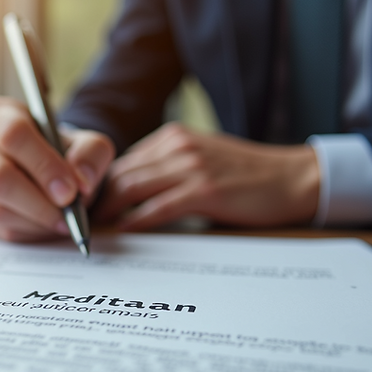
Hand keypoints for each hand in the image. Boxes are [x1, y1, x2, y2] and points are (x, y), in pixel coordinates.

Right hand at [0, 96, 114, 241]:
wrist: (50, 172)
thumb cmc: (64, 152)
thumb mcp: (87, 144)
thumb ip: (91, 154)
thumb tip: (82, 179)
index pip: (13, 134)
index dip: (43, 165)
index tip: (70, 189)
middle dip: (38, 200)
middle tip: (68, 210)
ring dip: (36, 220)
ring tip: (63, 219)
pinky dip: (28, 231)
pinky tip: (46, 223)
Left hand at [94, 123, 319, 229]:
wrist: (293, 178)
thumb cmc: (247, 176)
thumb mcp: (201, 160)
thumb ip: (166, 169)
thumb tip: (128, 194)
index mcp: (173, 137)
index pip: (121, 162)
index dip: (98, 186)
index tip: (83, 206)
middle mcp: (177, 146)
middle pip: (120, 174)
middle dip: (96, 200)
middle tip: (78, 223)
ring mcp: (191, 166)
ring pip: (132, 188)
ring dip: (108, 212)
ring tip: (93, 232)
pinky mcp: (204, 190)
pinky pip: (157, 208)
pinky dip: (135, 221)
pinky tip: (123, 233)